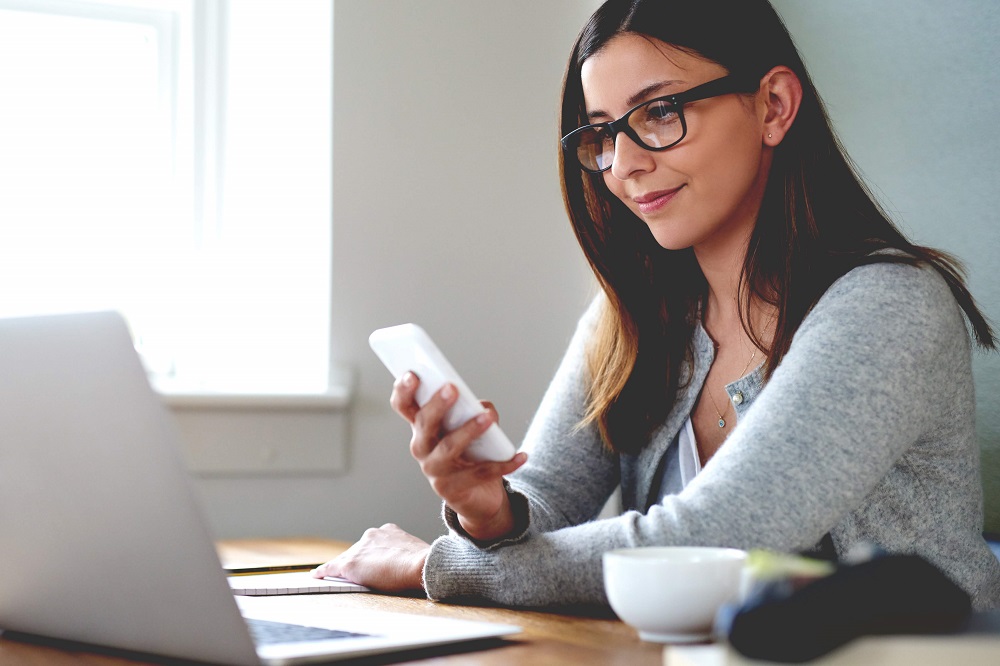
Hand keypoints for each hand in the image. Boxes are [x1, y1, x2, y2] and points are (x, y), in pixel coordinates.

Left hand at [311, 523, 428, 591]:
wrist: (421, 565)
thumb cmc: (423, 563)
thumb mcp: (414, 552)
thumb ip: (405, 555)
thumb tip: (409, 563)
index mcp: (388, 530)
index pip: (373, 544)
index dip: (373, 556)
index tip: (375, 564)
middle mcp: (371, 535)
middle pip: (358, 551)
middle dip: (360, 563)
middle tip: (365, 577)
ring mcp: (360, 549)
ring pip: (346, 560)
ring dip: (344, 570)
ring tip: (340, 579)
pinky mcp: (350, 564)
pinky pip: (331, 568)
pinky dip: (323, 572)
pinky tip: (317, 575)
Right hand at [391, 372, 527, 540]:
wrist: (476, 495)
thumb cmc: (470, 451)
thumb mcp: (468, 426)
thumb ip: (473, 410)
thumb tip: (482, 407)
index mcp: (421, 427)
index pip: (404, 406)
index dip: (403, 390)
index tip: (412, 375)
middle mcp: (422, 448)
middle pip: (424, 424)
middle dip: (437, 405)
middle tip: (452, 388)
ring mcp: (435, 471)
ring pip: (449, 448)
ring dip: (468, 430)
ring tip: (487, 418)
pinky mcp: (453, 490)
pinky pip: (481, 473)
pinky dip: (504, 464)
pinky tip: (521, 455)